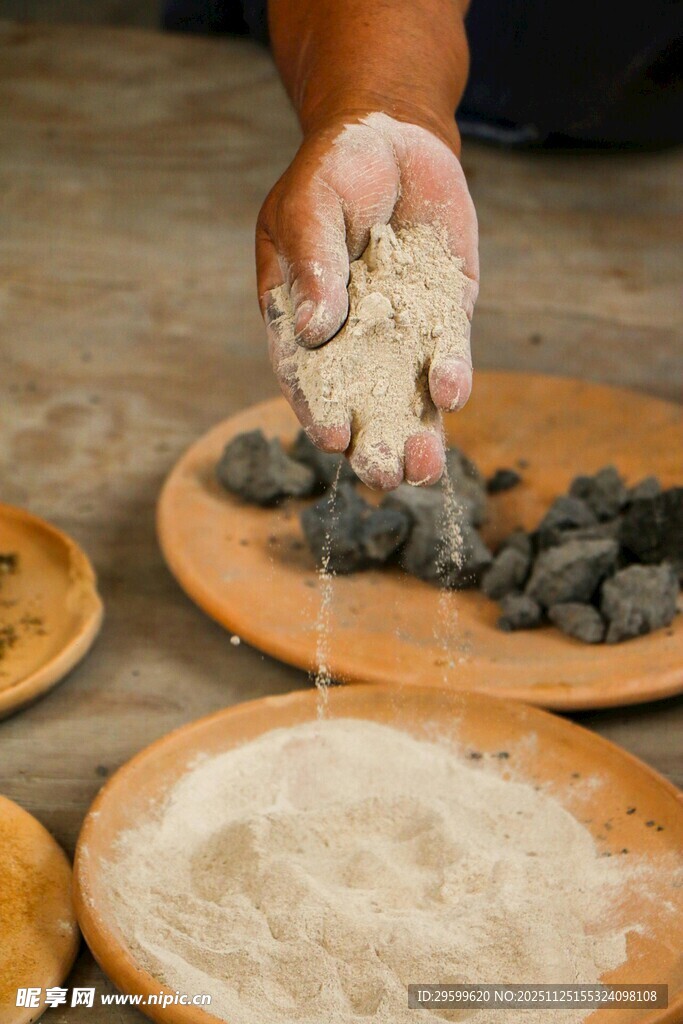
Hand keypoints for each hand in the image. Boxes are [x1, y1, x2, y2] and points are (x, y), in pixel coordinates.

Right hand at [256, 111, 478, 488]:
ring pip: (409, 394)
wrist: (394, 137)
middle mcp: (352, 339)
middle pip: (361, 402)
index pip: (306, 377)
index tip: (332, 437)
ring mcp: (401, 331)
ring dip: (418, 432)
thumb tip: (313, 329)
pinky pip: (448, 353)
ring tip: (424, 467)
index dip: (317, 409)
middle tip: (384, 476)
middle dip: (373, 442)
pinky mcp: (444, 315)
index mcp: (301, 322)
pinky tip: (452, 393)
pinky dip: (450, 374)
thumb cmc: (332, 171)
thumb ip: (312, 264)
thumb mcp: (308, 208)